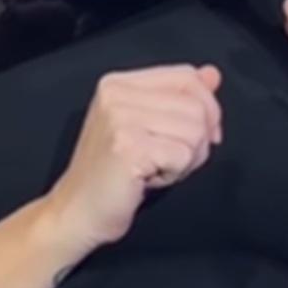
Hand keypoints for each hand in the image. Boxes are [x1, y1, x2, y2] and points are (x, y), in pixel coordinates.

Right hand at [46, 64, 222, 252]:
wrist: (76, 212)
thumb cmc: (111, 176)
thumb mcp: (147, 126)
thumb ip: (179, 97)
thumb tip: (211, 74)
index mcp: (118, 83)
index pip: (186, 77)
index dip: (206, 108)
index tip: (201, 134)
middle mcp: (116, 94)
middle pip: (196, 107)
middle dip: (196, 142)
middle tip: (165, 160)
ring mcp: (120, 118)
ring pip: (195, 131)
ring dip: (185, 160)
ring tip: (154, 168)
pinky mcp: (128, 146)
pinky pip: (184, 155)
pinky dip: (174, 174)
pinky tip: (148, 179)